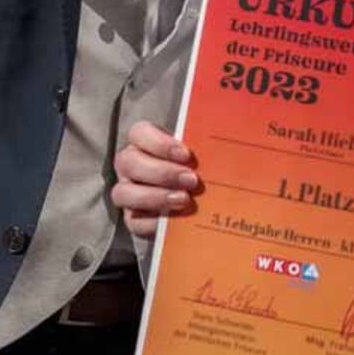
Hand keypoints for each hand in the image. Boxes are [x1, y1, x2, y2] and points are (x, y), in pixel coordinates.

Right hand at [111, 120, 200, 237]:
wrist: (200, 201)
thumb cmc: (199, 168)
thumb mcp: (202, 152)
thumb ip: (206, 146)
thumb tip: (230, 139)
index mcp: (144, 141)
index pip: (139, 132)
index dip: (159, 142)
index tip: (186, 154)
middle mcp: (130, 164)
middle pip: (129, 162)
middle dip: (161, 172)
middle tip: (191, 180)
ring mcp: (128, 192)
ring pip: (123, 193)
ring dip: (155, 197)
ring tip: (184, 200)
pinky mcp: (133, 218)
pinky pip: (134, 222)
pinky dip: (154, 222)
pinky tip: (176, 221)